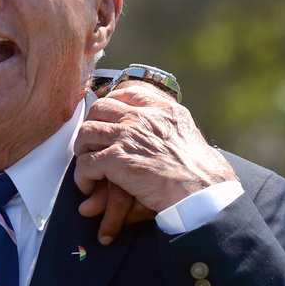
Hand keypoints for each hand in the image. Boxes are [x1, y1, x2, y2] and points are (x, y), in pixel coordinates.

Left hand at [74, 83, 237, 243]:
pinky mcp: (116, 159)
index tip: (105, 116)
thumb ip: (168, 126)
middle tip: (91, 143)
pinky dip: (82, 176)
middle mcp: (143, 118)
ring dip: (82, 150)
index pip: (128, 93)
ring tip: (87, 164)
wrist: (202, 193)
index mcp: (163, 110)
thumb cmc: (201, 173)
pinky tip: (88, 186)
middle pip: (100, 108)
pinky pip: (85, 163)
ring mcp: (127, 136)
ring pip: (86, 132)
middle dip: (91, 125)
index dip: (111, 103)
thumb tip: (157, 131)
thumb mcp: (188, 135)